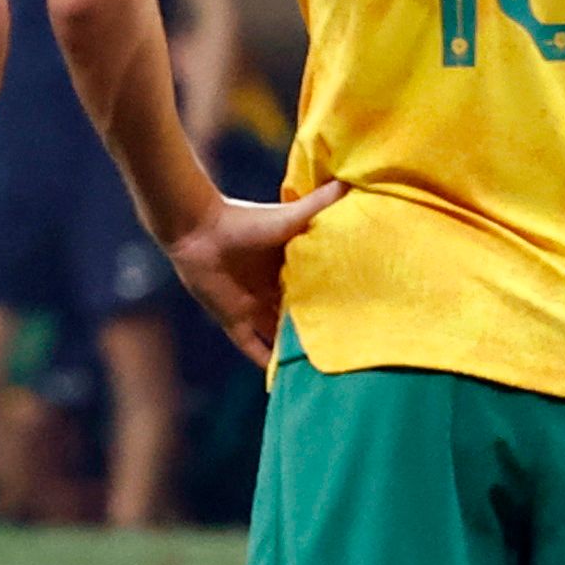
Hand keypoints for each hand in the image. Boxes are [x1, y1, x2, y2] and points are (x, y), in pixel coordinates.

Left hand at [163, 178, 342, 366]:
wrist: (199, 229)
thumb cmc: (247, 220)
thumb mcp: (292, 217)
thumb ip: (320, 204)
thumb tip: (353, 182)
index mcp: (291, 268)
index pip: (319, 291)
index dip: (337, 304)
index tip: (365, 319)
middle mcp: (274, 291)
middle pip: (301, 317)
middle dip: (319, 333)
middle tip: (351, 353)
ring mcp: (253, 307)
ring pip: (279, 336)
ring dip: (295, 351)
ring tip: (324, 373)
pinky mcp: (232, 319)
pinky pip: (250, 347)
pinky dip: (263, 362)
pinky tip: (279, 382)